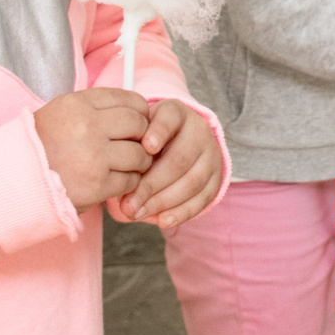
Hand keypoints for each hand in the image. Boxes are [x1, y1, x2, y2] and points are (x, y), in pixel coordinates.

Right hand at [31, 88, 152, 209]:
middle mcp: (88, 126)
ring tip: (125, 166)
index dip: (140, 112)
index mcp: (78, 104)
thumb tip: (134, 110)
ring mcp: (93, 156)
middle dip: (142, 137)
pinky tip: (116, 181)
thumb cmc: (38, 147)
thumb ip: (94, 109)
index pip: (129, 100)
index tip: (139, 122)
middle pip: (139, 125)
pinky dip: (128, 182)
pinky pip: (130, 180)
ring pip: (139, 154)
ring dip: (138, 162)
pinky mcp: (96, 185)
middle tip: (135, 146)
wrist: (13, 181)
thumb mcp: (60, 114)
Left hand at [108, 100, 224, 230]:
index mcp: (176, 113)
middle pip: (179, 159)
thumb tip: (117, 175)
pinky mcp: (217, 177)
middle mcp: (198, 130)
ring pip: (192, 181)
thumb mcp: (138, 130)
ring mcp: (211, 154)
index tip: (145, 147)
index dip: (159, 132)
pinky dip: (182, 212)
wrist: (179, 141)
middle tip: (127, 204)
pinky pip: (203, 198)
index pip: (169, 118)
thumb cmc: (148, 138)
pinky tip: (162, 221)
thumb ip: (129, 145)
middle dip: (151, 185)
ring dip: (163, 202)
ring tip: (137, 214)